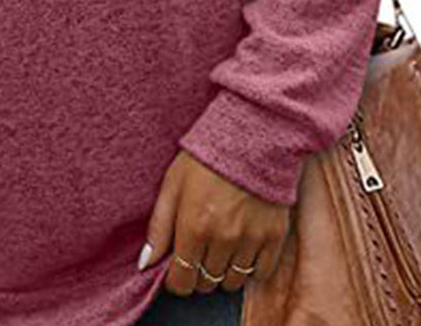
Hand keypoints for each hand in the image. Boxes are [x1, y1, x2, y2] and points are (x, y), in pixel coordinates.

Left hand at [140, 149, 290, 295]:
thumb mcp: (172, 184)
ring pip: (232, 282)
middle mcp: (223, 239)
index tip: (176, 269)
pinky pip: (259, 274)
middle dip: (197, 274)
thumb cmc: (206, 158)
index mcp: (194, 227)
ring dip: (221, 271)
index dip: (176, 280)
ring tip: (218, 248)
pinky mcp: (274, 236)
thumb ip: (158, 227)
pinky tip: (241, 248)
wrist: (251, 137)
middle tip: (197, 251)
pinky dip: (248, 269)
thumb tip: (146, 264)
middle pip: (206, 284)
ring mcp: (251, 240)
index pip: (182, 281)